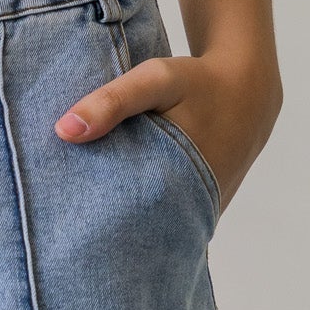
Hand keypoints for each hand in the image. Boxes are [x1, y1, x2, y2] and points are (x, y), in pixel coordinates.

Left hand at [54, 51, 281, 211]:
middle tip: (65, 222)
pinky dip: (148, 209)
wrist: (250, 89)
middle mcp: (194, 208)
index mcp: (177, 184)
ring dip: (127, 219)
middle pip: (137, 230)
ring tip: (86, 215)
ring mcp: (202, 211)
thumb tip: (63, 131)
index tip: (59, 221)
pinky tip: (121, 200)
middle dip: (105, 226)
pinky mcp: (206, 206)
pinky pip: (170, 215)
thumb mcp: (156, 80)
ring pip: (156, 225)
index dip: (90, 222)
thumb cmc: (198, 82)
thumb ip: (112, 101)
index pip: (123, 221)